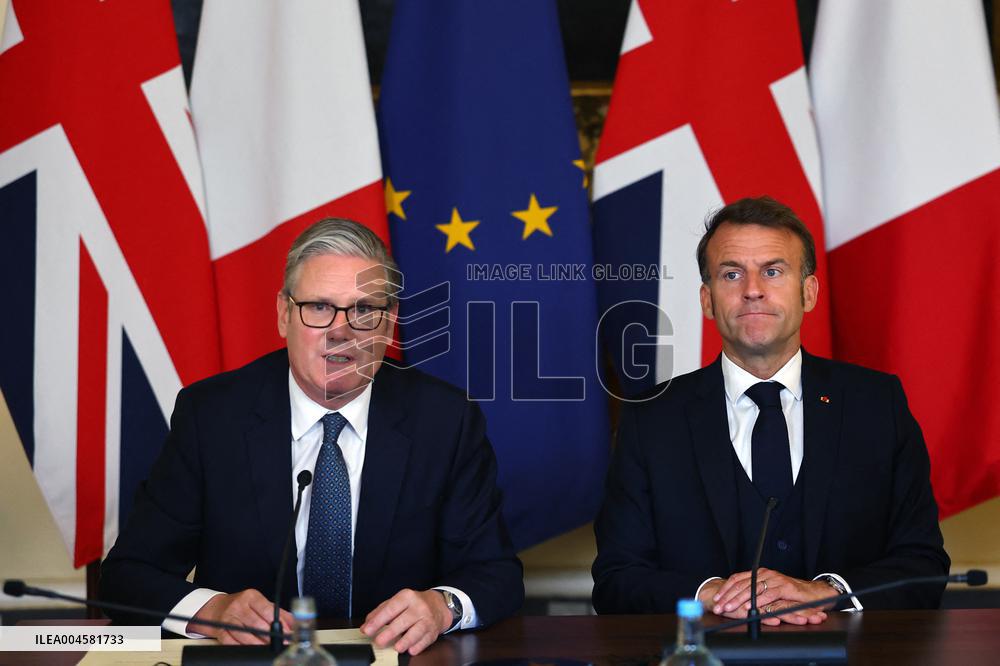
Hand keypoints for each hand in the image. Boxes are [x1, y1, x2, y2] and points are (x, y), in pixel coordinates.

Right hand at [187, 589, 292, 644]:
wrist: (216, 608)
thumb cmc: (242, 606)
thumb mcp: (260, 603)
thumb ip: (278, 612)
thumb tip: (293, 623)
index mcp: (251, 597)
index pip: (267, 610)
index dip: (279, 623)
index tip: (287, 633)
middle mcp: (239, 605)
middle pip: (256, 624)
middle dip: (270, 636)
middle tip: (279, 643)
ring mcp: (228, 618)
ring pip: (245, 634)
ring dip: (257, 644)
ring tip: (267, 648)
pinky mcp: (220, 630)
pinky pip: (231, 641)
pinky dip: (242, 647)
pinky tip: (249, 649)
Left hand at [360, 589, 452, 654]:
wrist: (438, 605)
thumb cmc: (414, 604)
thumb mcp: (397, 602)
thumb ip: (380, 612)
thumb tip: (366, 625)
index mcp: (407, 597)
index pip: (390, 609)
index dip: (378, 621)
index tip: (368, 630)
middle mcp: (418, 607)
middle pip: (403, 621)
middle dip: (390, 633)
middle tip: (379, 641)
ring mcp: (427, 619)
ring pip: (416, 631)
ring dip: (405, 641)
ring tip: (396, 648)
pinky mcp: (433, 632)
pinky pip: (425, 641)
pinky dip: (417, 646)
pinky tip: (411, 649)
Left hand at [711, 568, 829, 625]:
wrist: (815, 593)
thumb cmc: (791, 596)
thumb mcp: (770, 593)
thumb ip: (756, 595)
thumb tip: (737, 602)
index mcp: (759, 574)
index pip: (737, 579)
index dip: (725, 589)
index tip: (716, 599)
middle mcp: (765, 574)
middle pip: (741, 584)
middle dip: (728, 597)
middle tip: (718, 607)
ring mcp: (775, 579)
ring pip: (752, 589)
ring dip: (738, 600)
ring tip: (729, 608)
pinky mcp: (784, 587)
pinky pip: (768, 595)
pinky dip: (757, 602)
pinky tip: (749, 608)